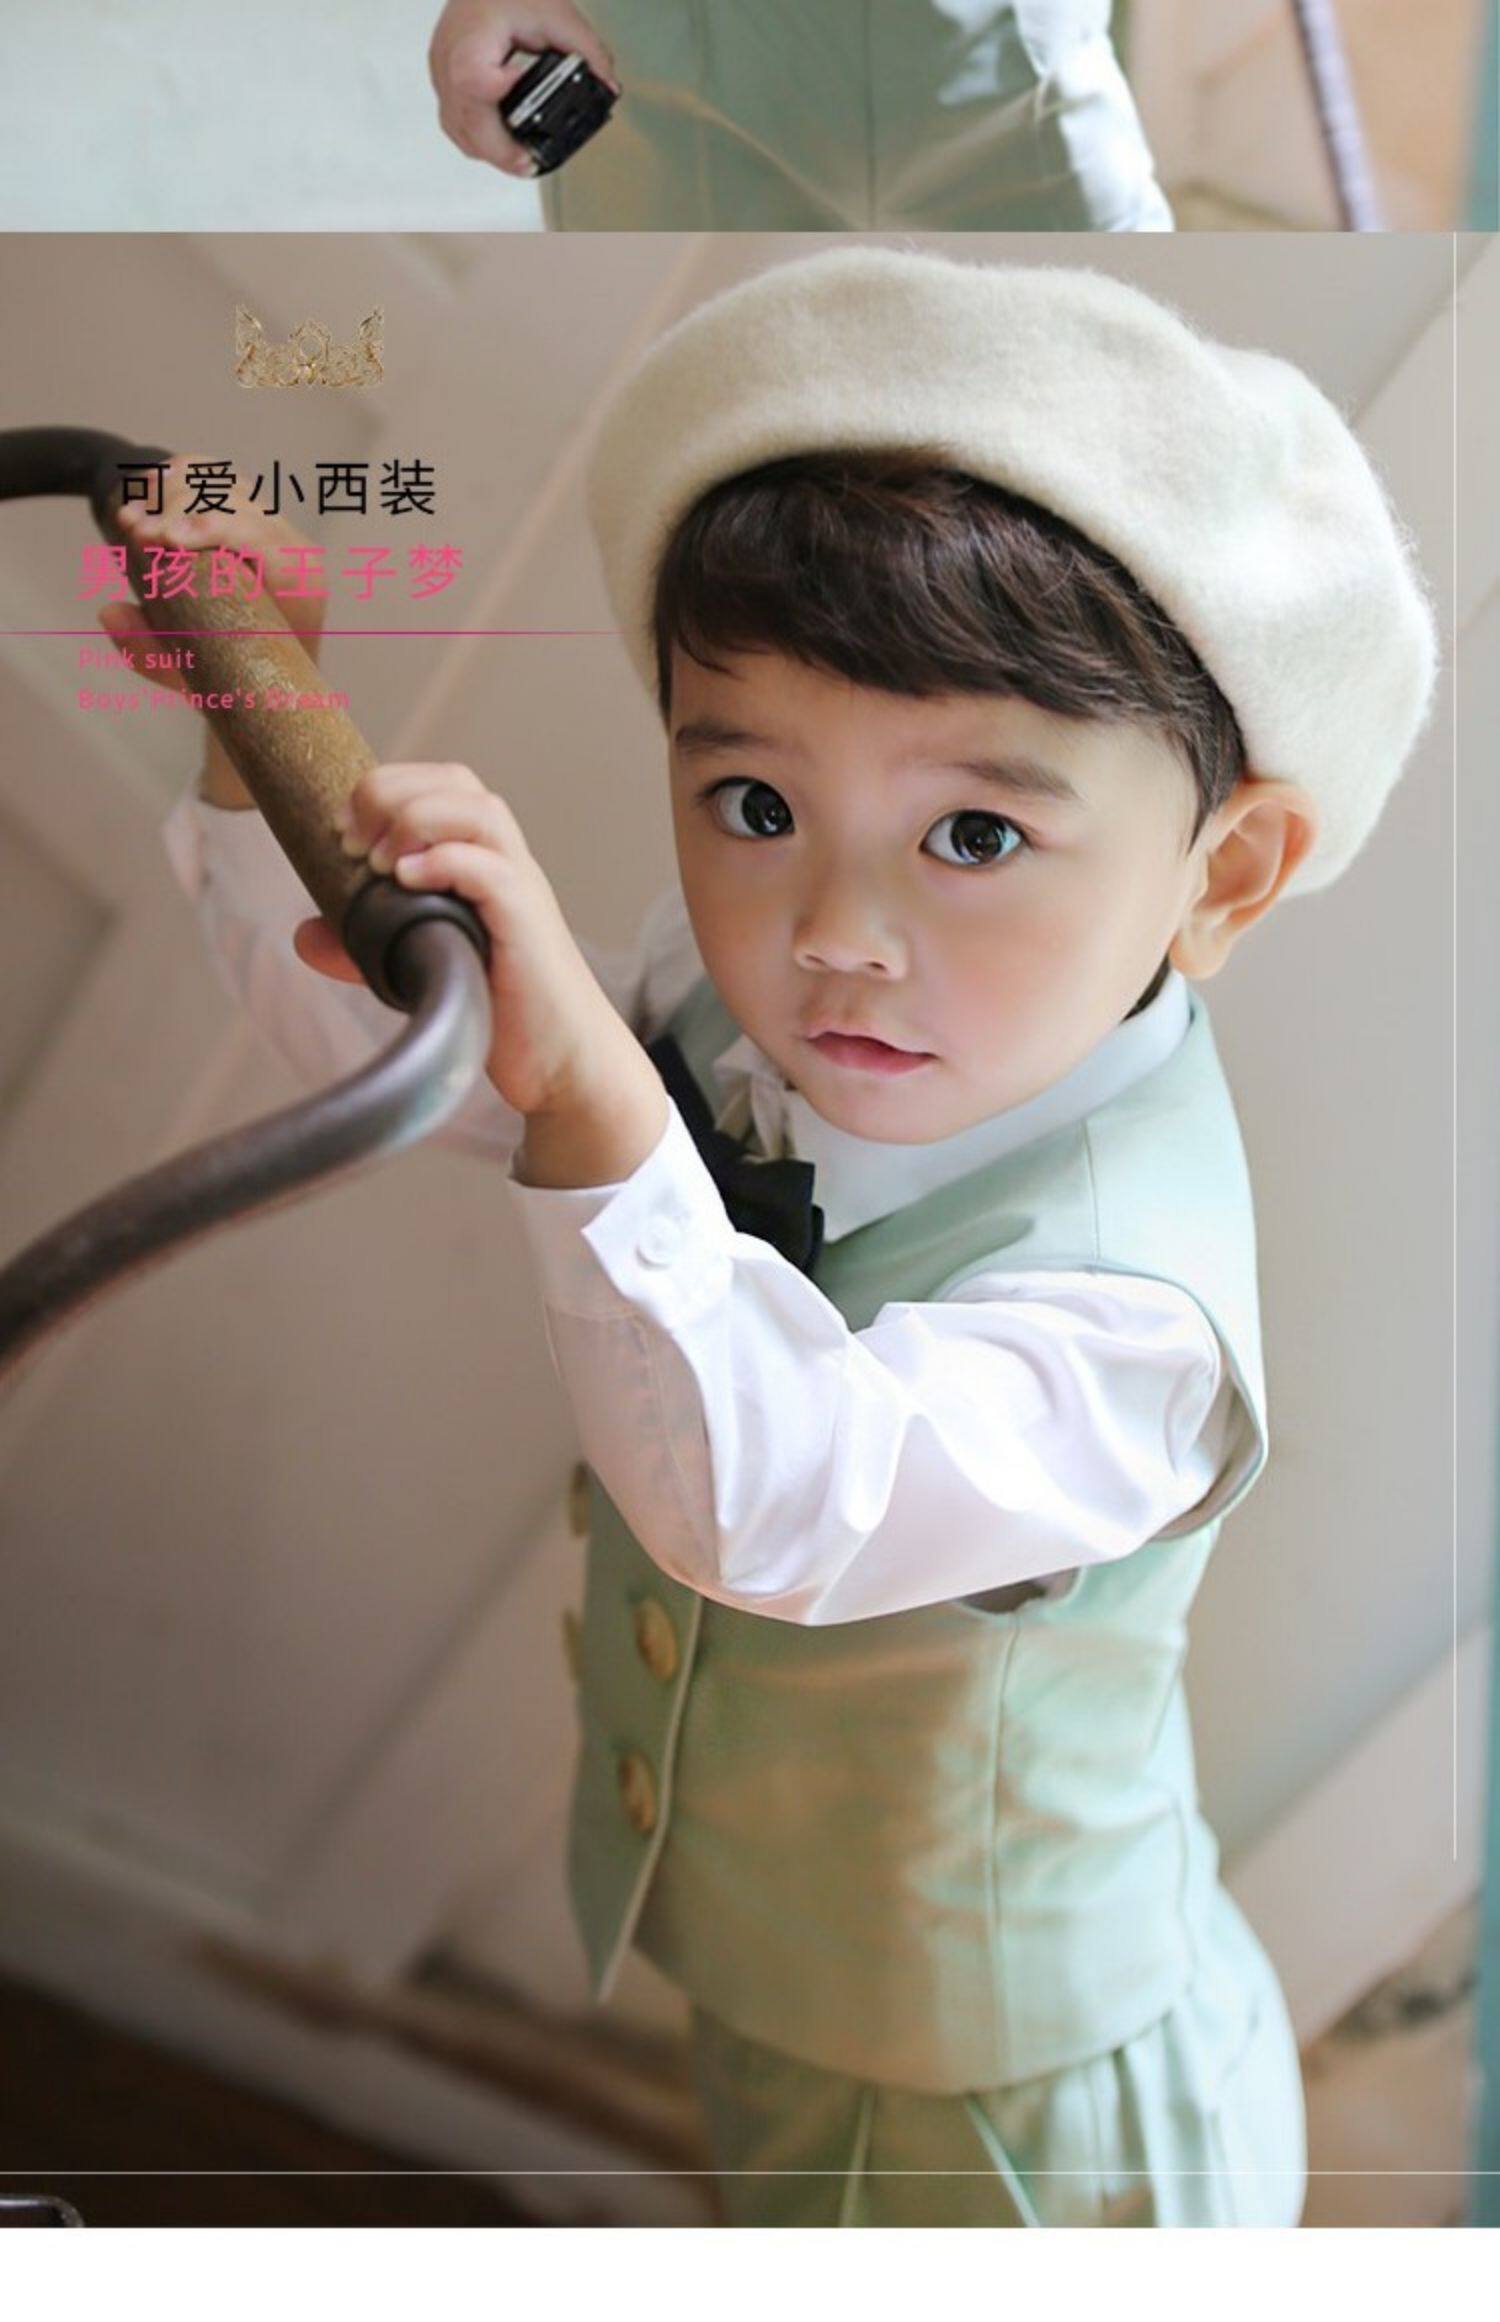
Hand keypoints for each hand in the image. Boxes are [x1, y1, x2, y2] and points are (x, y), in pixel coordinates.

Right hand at [95, 452, 327, 678]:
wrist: (255, 670)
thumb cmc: (228, 678)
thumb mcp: (189, 678)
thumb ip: (151, 654)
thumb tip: (110, 612)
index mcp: (300, 590)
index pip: (266, 542)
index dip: (214, 528)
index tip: (164, 537)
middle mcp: (295, 550)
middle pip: (240, 506)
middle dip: (181, 509)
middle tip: (130, 526)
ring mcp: (276, 526)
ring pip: (227, 484)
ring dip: (173, 491)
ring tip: (129, 514)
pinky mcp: (253, 511)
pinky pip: (218, 476)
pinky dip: (181, 474)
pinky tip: (147, 487)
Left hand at [295, 759, 632, 1119]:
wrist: (561, 1060)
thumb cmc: (498, 1010)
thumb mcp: (418, 965)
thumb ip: (363, 947)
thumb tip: (305, 934)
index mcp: (481, 860)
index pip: (440, 784)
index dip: (387, 787)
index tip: (341, 829)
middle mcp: (504, 862)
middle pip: (456, 782)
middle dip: (392, 793)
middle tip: (349, 839)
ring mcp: (520, 889)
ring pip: (479, 812)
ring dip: (417, 820)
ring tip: (377, 862)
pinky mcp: (526, 924)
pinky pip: (493, 871)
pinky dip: (447, 863)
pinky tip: (407, 881)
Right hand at [428, 0, 619, 176]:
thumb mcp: (556, 13)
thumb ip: (587, 50)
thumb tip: (608, 87)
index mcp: (473, 36)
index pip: (472, 79)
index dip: (497, 94)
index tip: (521, 90)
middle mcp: (449, 58)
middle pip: (467, 120)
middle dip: (501, 150)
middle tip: (530, 164)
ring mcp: (441, 72)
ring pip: (458, 129)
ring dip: (489, 150)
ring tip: (522, 161)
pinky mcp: (443, 80)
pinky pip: (455, 122)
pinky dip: (480, 138)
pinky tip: (503, 144)